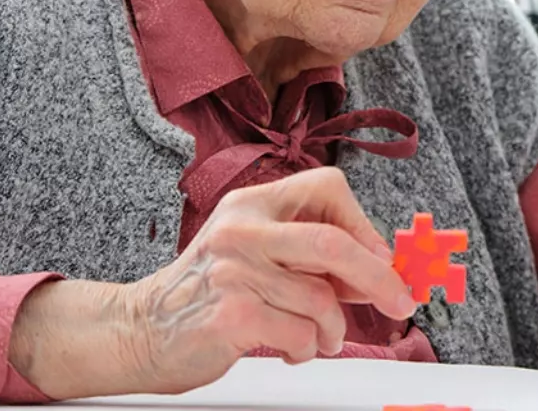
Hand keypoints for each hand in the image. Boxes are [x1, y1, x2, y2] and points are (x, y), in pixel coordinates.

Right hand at [12, 168, 417, 398]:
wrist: (136, 332)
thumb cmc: (205, 295)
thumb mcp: (253, 252)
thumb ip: (307, 253)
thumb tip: (381, 267)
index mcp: (252, 204)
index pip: (328, 187)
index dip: (364, 224)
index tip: (381, 258)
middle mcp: (243, 230)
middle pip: (335, 244)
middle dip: (379, 278)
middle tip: (401, 301)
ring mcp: (234, 271)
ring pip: (321, 300)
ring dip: (332, 331)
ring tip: (317, 339)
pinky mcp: (231, 314)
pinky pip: (301, 333)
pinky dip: (307, 349)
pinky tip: (289, 350)